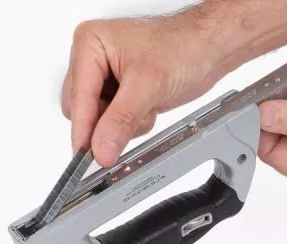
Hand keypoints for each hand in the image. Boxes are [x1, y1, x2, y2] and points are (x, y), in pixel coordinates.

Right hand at [61, 17, 226, 166]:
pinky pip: (114, 121)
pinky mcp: (121, 93)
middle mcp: (93, 60)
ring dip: (124, 123)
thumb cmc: (183, 48)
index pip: (77, 96)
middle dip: (110, 121)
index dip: (84, 127)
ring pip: (99, 120)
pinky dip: (133, 123)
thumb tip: (101, 148)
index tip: (86, 155)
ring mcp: (107, 78)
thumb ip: (120, 120)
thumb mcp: (148, 86)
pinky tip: (149, 108)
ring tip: (147, 106)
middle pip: (83, 110)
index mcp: (90, 44)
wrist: (208, 50)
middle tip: (134, 119)